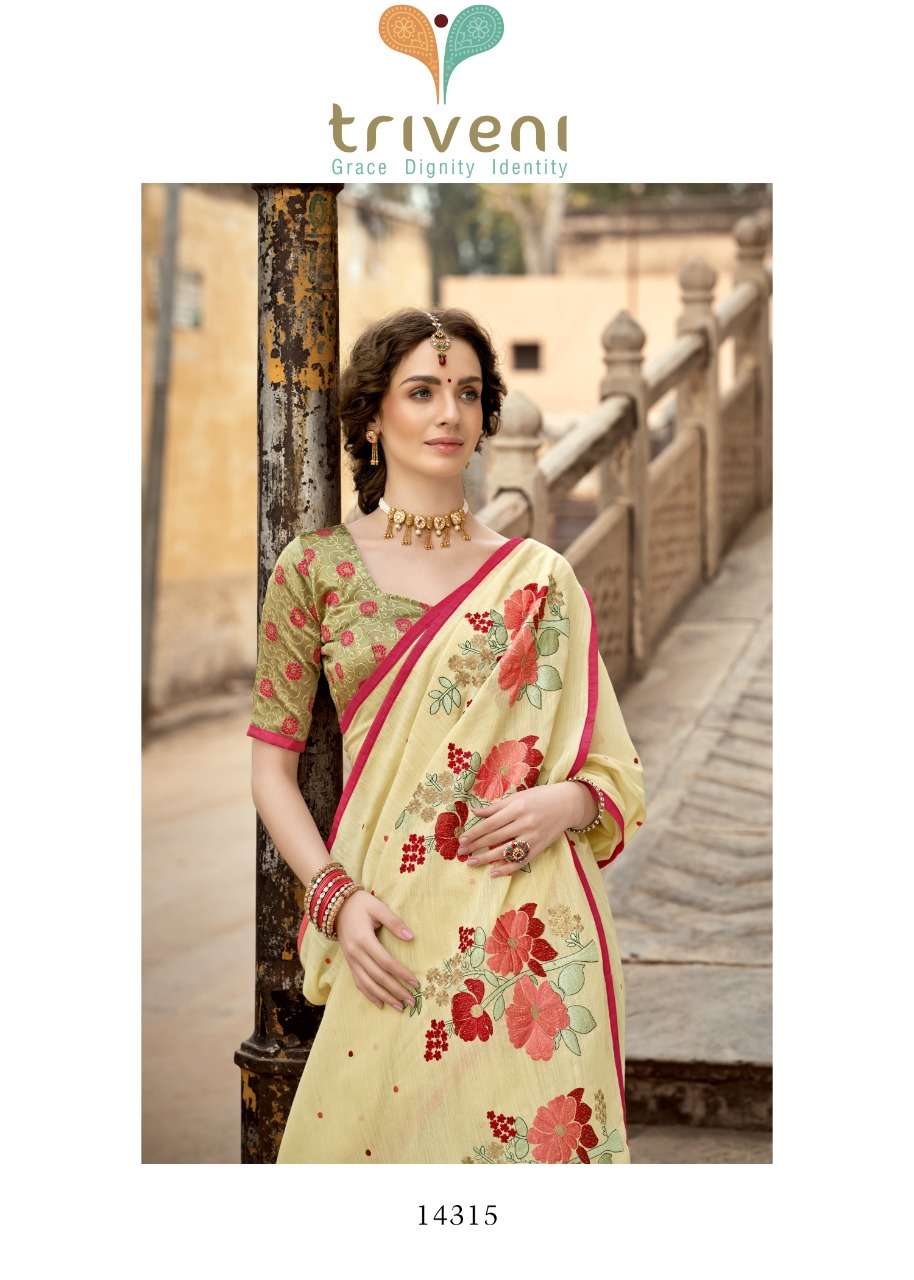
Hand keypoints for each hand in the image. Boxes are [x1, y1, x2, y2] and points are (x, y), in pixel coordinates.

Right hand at [334, 889, 421, 1011]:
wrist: (336, 906)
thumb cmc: (360, 904)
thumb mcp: (378, 907)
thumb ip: (394, 922)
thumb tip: (411, 937)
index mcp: (364, 940)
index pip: (386, 962)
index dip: (401, 973)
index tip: (415, 982)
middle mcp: (355, 954)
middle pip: (378, 977)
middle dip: (396, 990)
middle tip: (412, 1001)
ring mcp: (350, 960)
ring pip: (368, 984)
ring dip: (384, 997)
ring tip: (400, 1007)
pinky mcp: (349, 963)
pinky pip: (358, 983)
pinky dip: (369, 995)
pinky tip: (380, 1003)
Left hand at [455, 782, 596, 876]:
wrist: (567, 804)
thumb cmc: (540, 797)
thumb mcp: (517, 797)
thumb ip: (496, 807)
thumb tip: (474, 812)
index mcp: (517, 808)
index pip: (491, 823)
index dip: (475, 833)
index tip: (462, 840)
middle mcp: (524, 823)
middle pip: (495, 838)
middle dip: (476, 846)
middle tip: (461, 852)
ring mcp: (533, 837)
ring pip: (505, 851)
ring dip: (487, 859)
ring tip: (472, 862)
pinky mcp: (539, 848)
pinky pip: (521, 861)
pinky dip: (507, 868)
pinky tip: (494, 872)